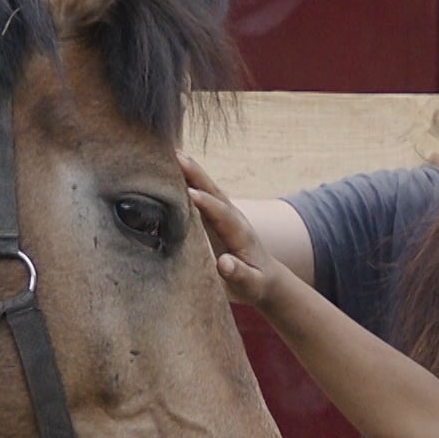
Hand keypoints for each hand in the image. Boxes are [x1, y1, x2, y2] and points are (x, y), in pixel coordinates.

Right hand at [179, 153, 280, 305]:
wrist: (266, 278)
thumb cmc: (256, 283)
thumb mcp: (252, 285)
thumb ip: (240, 274)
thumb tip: (224, 264)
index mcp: (241, 233)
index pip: (223, 215)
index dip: (207, 204)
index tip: (190, 193)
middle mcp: (233, 218)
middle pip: (214, 192)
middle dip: (197, 175)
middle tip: (177, 156)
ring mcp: (224, 214)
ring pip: (207, 188)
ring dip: (191, 171)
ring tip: (171, 152)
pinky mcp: (215, 216)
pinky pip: (201, 194)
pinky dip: (188, 179)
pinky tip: (172, 168)